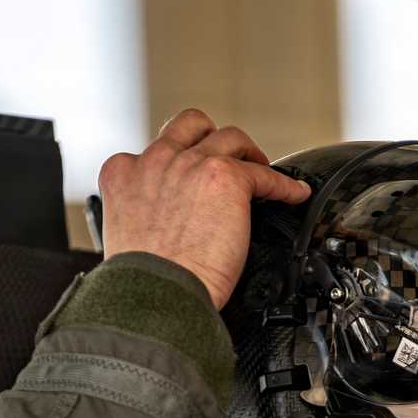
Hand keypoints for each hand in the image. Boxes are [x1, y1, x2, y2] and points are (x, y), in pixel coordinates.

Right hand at [97, 109, 311, 308]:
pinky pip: (265, 174)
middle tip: (230, 161)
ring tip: (262, 170)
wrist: (157, 293)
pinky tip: (294, 194)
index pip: (157, 151)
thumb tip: (171, 222)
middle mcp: (156, 160)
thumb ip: (146, 213)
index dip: (181, 163)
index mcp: (124, 173)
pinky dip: (284, 185)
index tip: (194, 179)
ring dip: (249, 153)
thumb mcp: (128, 233)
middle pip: (192, 125)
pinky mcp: (225, 178)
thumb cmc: (145, 281)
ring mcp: (191, 164)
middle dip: (213, 137)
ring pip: (230, 137)